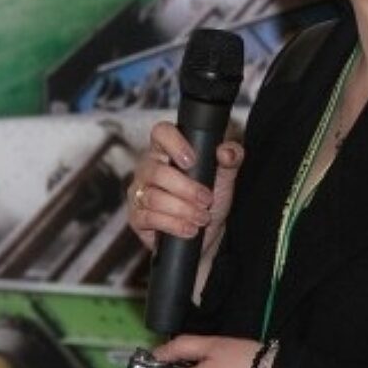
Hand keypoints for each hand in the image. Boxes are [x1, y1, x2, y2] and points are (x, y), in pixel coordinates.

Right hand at [126, 121, 243, 256]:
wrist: (205, 235)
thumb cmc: (210, 199)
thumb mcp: (225, 177)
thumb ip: (231, 158)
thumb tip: (226, 152)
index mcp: (166, 150)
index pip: (161, 132)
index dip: (174, 143)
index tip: (192, 161)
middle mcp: (148, 168)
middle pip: (156, 171)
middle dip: (186, 189)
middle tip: (207, 199)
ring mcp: (139, 192)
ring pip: (153, 197)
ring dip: (183, 210)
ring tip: (202, 218)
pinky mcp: (136, 217)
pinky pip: (149, 218)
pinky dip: (174, 225)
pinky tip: (189, 229)